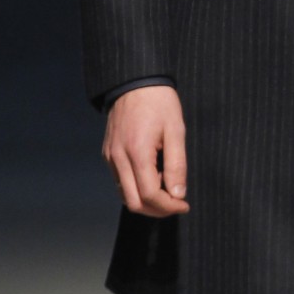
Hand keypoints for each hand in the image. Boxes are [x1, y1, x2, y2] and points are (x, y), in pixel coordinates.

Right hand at [102, 85, 189, 216]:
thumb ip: (177, 165)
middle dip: (157, 210)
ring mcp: (110, 157)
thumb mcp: (176, 131)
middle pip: (134, 202)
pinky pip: (120, 182)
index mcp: (137, 152)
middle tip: (176, 204)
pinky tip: (153, 179)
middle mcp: (118, 158)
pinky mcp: (108, 154)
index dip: (169, 206)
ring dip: (146, 201)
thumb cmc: (159, 103)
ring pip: (124, 195)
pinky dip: (136, 189)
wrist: (134, 82)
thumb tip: (178, 194)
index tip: (184, 204)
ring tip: (167, 192)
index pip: (150, 194)